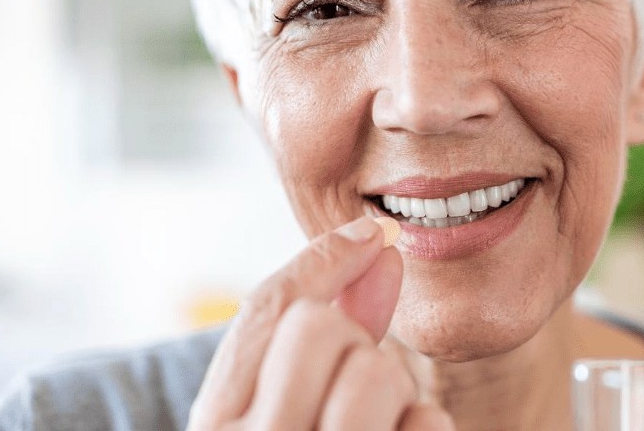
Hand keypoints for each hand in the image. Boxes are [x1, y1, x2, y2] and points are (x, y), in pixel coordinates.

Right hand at [187, 216, 454, 429]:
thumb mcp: (274, 405)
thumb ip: (314, 331)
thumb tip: (375, 242)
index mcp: (216, 422)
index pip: (269, 310)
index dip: (324, 258)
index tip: (373, 232)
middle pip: (322, 326)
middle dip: (350, 340)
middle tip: (348, 382)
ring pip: (377, 371)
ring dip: (390, 390)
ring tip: (372, 423)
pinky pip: (427, 419)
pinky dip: (421, 425)